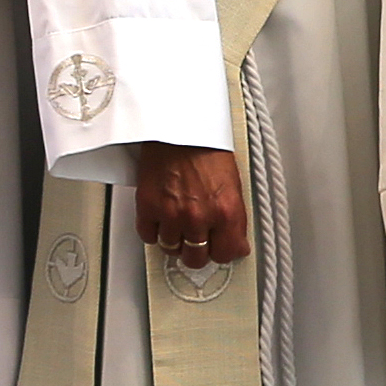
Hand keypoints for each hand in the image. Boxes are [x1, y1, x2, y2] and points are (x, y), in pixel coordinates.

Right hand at [131, 142, 251, 274]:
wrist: (180, 127)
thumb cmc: (207, 147)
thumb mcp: (234, 183)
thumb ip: (234, 217)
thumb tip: (236, 241)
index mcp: (226, 210)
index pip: (226, 254)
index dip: (223, 252)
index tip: (220, 249)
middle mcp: (199, 216)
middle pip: (196, 258)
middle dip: (198, 252)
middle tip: (198, 242)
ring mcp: (172, 214)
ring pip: (171, 248)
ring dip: (176, 240)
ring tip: (179, 226)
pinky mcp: (148, 207)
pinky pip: (149, 236)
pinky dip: (154, 232)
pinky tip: (161, 221)